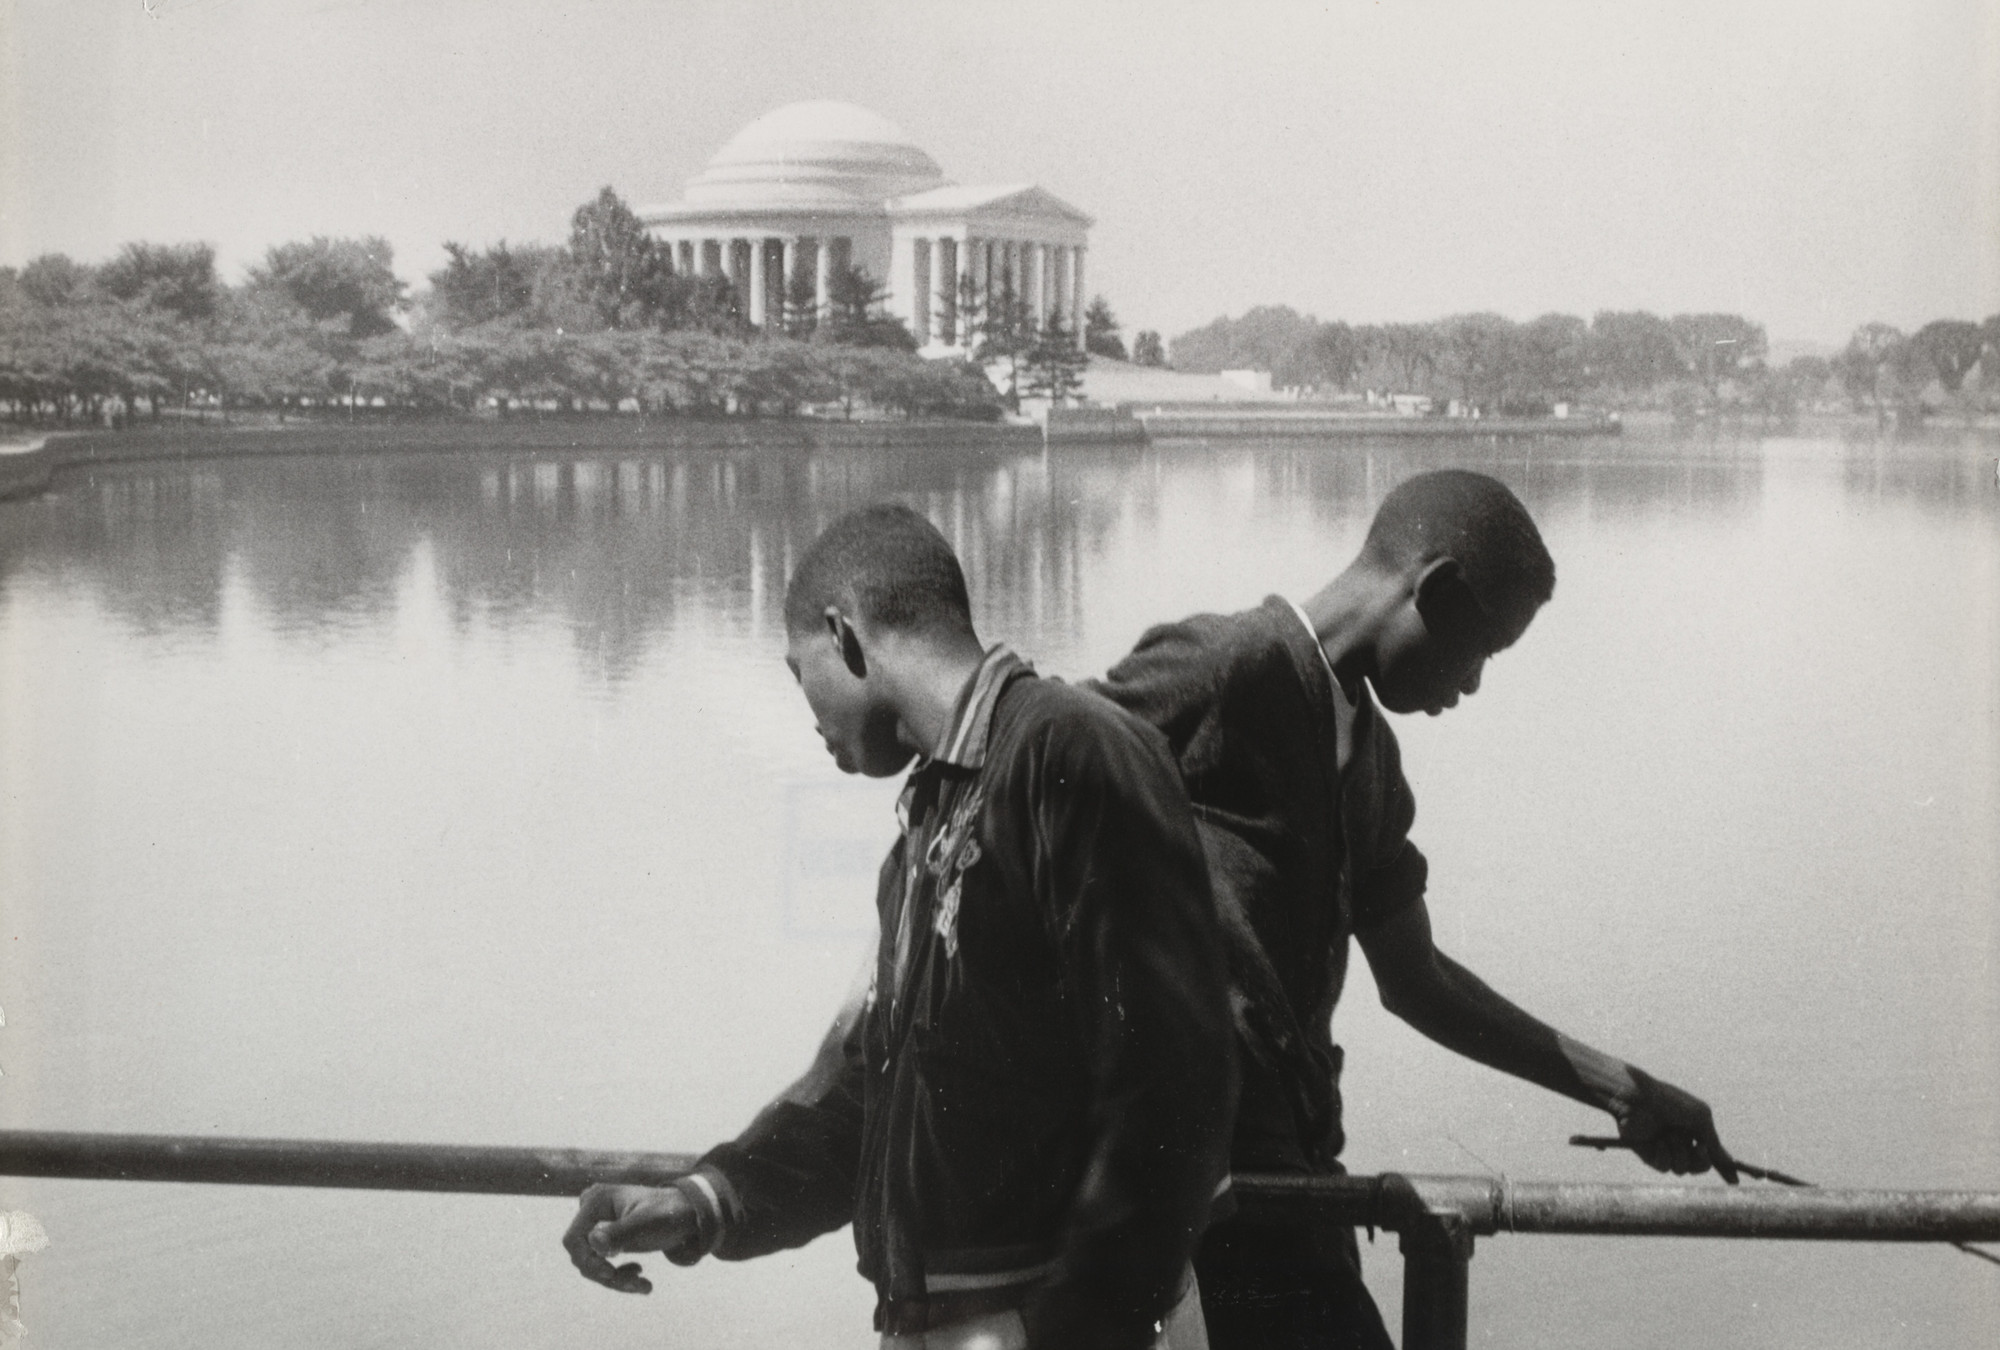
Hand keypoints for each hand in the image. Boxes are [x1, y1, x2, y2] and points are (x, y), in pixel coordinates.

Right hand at [561, 1183, 698, 1293]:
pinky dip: (618, 1275)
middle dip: (606, 1274)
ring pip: (591, 1264)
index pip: (573, 1240)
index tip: (610, 1274)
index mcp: (596, 1200)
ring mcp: (598, 1223)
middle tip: (636, 1283)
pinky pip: (601, 1264)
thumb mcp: (647, 1225)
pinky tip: (640, 1276)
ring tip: (644, 1285)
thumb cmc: (670, 1215)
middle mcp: (592, 1210)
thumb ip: (620, 1233)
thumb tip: (593, 1241)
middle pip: (582, 1255)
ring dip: (615, 1280)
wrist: (689, 1216)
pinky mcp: (606, 1237)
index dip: (587, 1261)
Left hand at [1615, 1069, 1738, 1183]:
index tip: (1734, 1182)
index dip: (1724, 1168)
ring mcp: (1665, 1149)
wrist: (1637, 1098)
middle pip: (1700, 1167)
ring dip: (1679, 1153)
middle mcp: (1681, 1141)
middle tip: (1698, 1147)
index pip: (1712, 1154)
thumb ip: (1714, 1141)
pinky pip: (1664, 1167)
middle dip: (1701, 1160)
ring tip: (1668, 1135)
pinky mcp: (1648, 1155)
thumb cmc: (1669, 1101)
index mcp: (1694, 1130)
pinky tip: (1657, 1141)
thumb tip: (1729, 1162)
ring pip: (1682, 1169)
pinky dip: (1664, 1155)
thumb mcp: (1700, 1118)